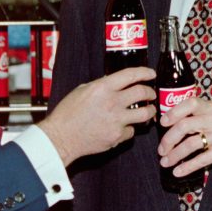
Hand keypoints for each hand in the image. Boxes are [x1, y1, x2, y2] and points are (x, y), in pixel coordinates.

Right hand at [40, 67, 156, 164]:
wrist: (61, 138)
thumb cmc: (67, 114)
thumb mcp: (81, 91)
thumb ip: (100, 85)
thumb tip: (114, 83)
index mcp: (102, 88)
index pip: (130, 75)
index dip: (144, 72)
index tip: (151, 74)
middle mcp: (112, 102)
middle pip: (142, 93)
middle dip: (150, 92)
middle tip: (151, 93)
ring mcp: (116, 120)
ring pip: (145, 114)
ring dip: (150, 111)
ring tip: (149, 110)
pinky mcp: (117, 136)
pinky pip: (131, 131)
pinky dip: (129, 129)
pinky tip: (124, 127)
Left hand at [158, 97, 211, 175]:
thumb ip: (198, 117)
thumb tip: (169, 124)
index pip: (191, 103)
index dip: (174, 112)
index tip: (162, 123)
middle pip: (185, 125)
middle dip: (169, 139)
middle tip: (161, 149)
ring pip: (191, 144)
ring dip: (175, 155)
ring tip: (165, 162)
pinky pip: (201, 159)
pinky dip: (187, 167)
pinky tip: (178, 171)